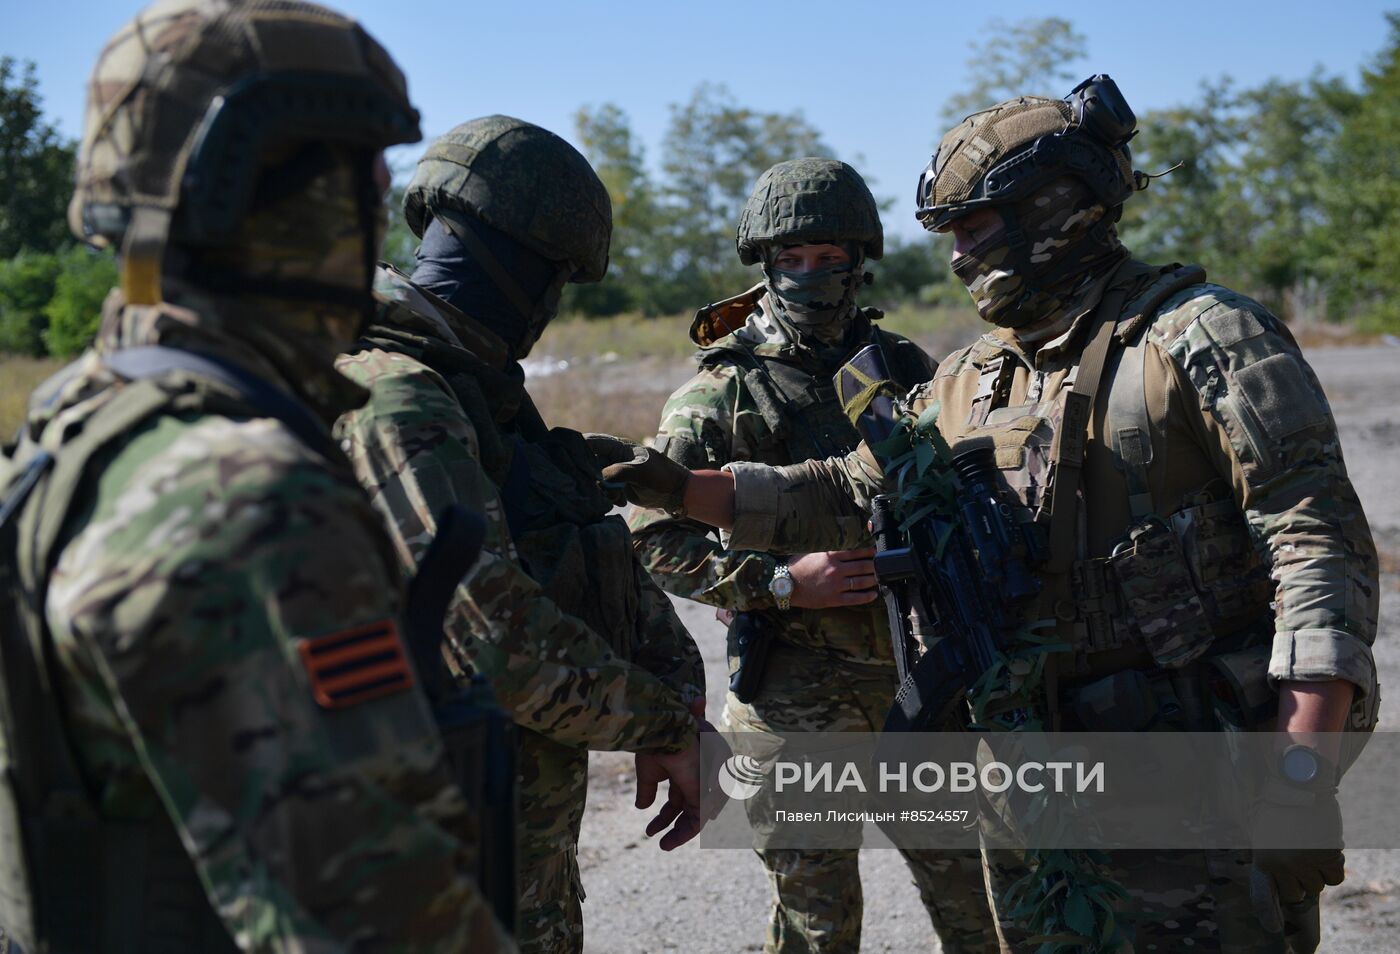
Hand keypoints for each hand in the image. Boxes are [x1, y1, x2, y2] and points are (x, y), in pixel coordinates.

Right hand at [585, 434, 689, 512]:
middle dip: (591, 477)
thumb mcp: (640, 472)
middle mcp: (614, 457)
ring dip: (602, 490)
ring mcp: (615, 472)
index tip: (569, 460)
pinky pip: (603, 491)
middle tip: (598, 488)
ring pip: (595, 480)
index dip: (579, 448)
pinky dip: (608, 497)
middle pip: (590, 463)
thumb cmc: (661, 476)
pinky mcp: (617, 485)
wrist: (675, 492)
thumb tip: (597, 480)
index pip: (593, 442)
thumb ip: (618, 472)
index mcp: (619, 447)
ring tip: (617, 496)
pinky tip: (621, 501)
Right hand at [634, 700, 710, 850]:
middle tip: (661, 844)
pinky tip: (671, 840)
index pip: (675, 801)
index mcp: (682, 770)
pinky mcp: (706, 792)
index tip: (650, 832)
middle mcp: (695, 777)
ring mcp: (702, 784)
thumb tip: (641, 807)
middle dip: (675, 827)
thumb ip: (647, 790)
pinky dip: (688, 831)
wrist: (665, 733)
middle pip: (687, 809)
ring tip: (665, 844)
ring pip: (697, 816)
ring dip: (681, 832)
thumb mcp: (648, 771)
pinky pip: (701, 817)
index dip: (664, 818)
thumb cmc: (657, 744)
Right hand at [788, 548, 879, 607]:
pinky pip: (854, 598)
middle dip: (875, 566)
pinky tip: (873, 594)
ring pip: (861, 582)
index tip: (876, 553)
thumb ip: (829, 553)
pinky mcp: (833, 599)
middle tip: (882, 566)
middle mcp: (836, 570)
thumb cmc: (796, 566)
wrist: (784, 584)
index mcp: (831, 556)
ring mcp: (835, 585)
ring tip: (880, 579)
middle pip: (862, 567)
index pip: (856, 553)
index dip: (869, 553)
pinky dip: (866, 596)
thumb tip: (843, 552)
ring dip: (873, 580)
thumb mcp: (813, 553)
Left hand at [1252, 786, 1344, 902]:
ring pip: (1317, 887)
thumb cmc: (1275, 808)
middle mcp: (1284, 867)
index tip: (1274, 927)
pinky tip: (1324, 855)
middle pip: (1297, 893)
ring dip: (1315, 875)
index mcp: (1263, 861)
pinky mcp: (1328, 856)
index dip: (1270, 911)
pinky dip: (1332, 871)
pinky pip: (1335, 879)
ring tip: (1309, 854)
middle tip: (1298, 865)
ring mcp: (1307, 863)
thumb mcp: (1260, 835)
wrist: (1296, 786)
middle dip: (1298, 883)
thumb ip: (1266, 859)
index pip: (1267, 897)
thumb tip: (1276, 881)